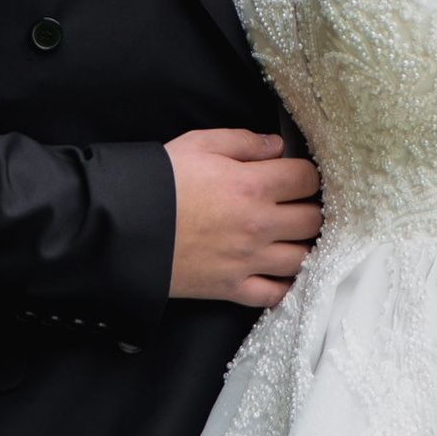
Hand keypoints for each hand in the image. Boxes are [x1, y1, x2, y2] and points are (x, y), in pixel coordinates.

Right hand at [166, 127, 322, 307]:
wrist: (123, 228)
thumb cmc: (158, 184)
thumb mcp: (198, 144)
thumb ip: (242, 141)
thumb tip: (275, 146)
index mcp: (253, 185)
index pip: (307, 179)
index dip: (306, 174)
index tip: (297, 176)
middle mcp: (258, 225)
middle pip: (314, 220)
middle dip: (312, 209)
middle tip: (298, 205)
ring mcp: (248, 260)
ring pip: (303, 258)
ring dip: (305, 246)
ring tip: (293, 237)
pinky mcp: (232, 287)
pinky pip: (275, 293)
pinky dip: (286, 285)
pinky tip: (282, 272)